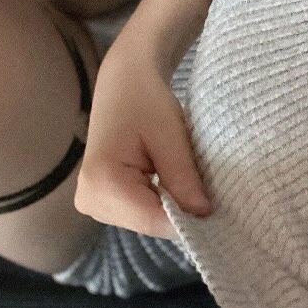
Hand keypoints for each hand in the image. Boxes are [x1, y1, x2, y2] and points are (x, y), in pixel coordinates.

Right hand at [75, 38, 211, 240]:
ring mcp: (92, 204)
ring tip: (183, 176)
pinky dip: (162, 201)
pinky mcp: (102, 201)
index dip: (188, 219)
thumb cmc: (147, 102)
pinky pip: (141, 212)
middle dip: (181, 210)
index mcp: (101, 184)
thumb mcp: (170, 137)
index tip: (218, 208)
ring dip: (172, 205)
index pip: (153, 221)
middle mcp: (90, 201)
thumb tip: (204, 215)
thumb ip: (184, 179)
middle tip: (203, 185)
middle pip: (149, 224)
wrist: (125, 84)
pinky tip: (171, 180)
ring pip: (147, 221)